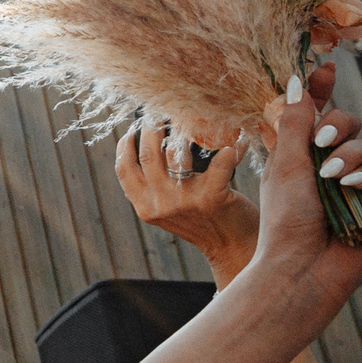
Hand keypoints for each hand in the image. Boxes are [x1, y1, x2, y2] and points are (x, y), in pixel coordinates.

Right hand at [115, 119, 258, 277]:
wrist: (234, 248)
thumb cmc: (203, 222)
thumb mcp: (167, 210)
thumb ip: (153, 187)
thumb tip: (141, 146)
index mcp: (144, 207)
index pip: (123, 168)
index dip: (126, 143)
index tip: (135, 127)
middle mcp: (160, 204)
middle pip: (148, 153)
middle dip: (152, 127)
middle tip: (162, 114)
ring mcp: (184, 201)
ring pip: (175, 152)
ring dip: (185, 131)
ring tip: (193, 120)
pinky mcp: (212, 197)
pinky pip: (219, 162)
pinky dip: (230, 149)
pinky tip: (238, 142)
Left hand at [245, 65, 361, 313]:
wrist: (305, 267)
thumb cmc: (286, 219)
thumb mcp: (285, 165)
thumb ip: (295, 123)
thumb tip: (296, 79)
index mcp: (299, 152)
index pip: (314, 111)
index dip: (322, 88)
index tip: (327, 67)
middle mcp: (328, 163)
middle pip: (348, 122)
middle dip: (338, 127)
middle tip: (322, 143)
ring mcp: (355, 182)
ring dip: (352, 156)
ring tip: (333, 177)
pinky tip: (354, 186)